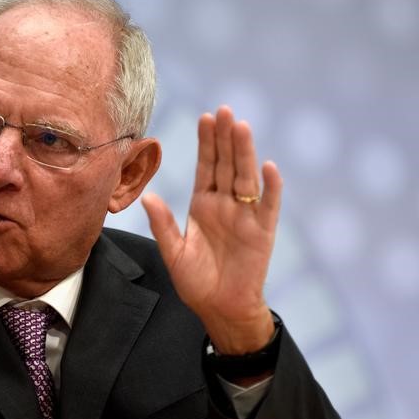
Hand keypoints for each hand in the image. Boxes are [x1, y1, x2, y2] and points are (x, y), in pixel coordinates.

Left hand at [142, 106, 282, 354]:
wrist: (220, 308)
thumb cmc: (196, 282)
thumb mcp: (174, 252)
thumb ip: (162, 224)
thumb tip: (147, 196)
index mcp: (203, 205)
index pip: (206, 167)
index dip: (206, 143)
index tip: (205, 117)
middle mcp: (226, 205)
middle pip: (226, 164)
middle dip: (225, 138)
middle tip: (224, 110)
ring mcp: (246, 216)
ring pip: (245, 177)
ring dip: (244, 153)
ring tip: (241, 127)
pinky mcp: (262, 232)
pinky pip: (268, 205)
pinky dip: (270, 187)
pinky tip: (268, 167)